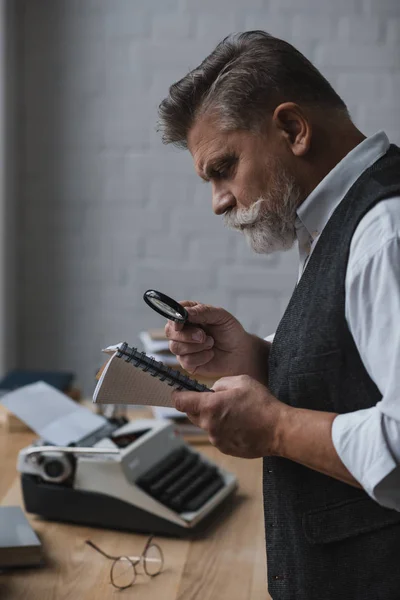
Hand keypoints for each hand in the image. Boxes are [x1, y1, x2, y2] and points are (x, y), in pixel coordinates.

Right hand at [165, 301, 269, 382]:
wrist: (241, 352)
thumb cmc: (230, 331)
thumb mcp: (221, 316)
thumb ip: (203, 311)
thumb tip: (186, 312)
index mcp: (188, 316)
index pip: (172, 314)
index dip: (174, 318)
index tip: (181, 322)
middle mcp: (183, 331)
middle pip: (169, 332)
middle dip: (186, 335)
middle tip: (203, 336)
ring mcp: (184, 348)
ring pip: (175, 347)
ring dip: (196, 346)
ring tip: (211, 343)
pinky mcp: (188, 363)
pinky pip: (185, 361)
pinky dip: (201, 357)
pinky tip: (211, 354)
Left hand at [172, 374, 287, 457]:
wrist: (279, 430)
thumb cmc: (262, 404)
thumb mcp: (241, 381)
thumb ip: (220, 383)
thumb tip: (212, 390)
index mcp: (210, 406)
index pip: (180, 402)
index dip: (178, 395)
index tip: (179, 392)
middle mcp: (209, 425)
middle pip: (191, 414)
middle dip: (198, 406)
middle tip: (216, 400)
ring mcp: (216, 439)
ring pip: (206, 425)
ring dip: (213, 418)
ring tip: (234, 413)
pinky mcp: (225, 448)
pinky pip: (217, 436)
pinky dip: (223, 429)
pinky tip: (239, 424)